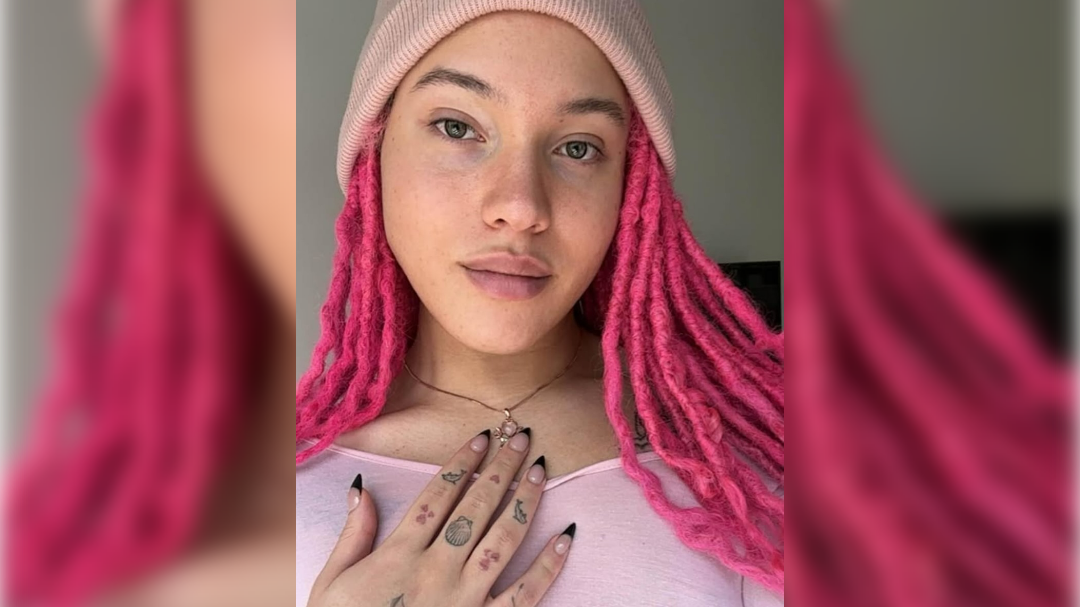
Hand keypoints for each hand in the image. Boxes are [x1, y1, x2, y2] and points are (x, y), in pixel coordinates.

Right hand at [307, 429, 575, 606]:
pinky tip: (564, 538)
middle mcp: (436, 570)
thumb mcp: (332, 583)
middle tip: (522, 438)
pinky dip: (548, 566)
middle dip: (501, 468)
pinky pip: (525, 594)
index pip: (438, 496)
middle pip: (476, 507)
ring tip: (541, 471)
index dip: (462, 463)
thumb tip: (362, 488)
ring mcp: (464, 599)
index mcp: (399, 555)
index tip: (482, 438)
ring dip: (525, 501)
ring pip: (503, 540)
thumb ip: (352, 535)